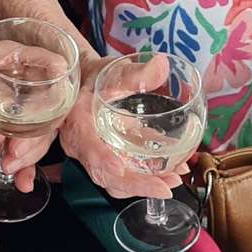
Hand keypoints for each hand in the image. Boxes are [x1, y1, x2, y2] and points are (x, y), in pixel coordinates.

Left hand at [0, 59, 52, 191]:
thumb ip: (0, 106)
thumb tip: (28, 119)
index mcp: (14, 62)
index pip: (53, 76)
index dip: (60, 98)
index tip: (55, 117)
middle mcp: (18, 88)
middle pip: (49, 115)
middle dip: (37, 138)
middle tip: (16, 151)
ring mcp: (10, 115)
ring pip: (38, 139)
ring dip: (30, 157)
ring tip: (11, 165)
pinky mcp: (0, 139)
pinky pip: (22, 156)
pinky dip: (25, 170)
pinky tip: (23, 180)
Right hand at [57, 57, 186, 199]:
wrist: (86, 85)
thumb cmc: (95, 77)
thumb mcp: (112, 71)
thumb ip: (136, 72)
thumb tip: (161, 66)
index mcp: (77, 121)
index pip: (86, 145)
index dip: (101, 158)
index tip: (120, 167)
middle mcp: (83, 144)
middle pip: (102, 173)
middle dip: (134, 184)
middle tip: (165, 186)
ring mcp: (96, 155)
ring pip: (115, 181)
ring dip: (144, 186)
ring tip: (174, 179)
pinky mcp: (110, 158)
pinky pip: (125, 176)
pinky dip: (147, 178)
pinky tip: (172, 172)